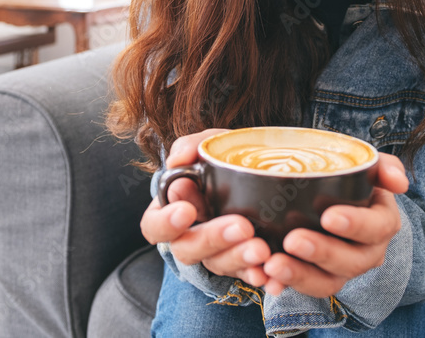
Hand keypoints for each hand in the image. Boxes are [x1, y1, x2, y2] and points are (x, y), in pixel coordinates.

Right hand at [139, 129, 272, 286]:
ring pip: (218, 264)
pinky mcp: (240, 266)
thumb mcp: (209, 146)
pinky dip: (257, 276)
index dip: (166, 222)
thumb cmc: (224, 161)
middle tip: (242, 227)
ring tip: (261, 249)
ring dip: (238, 258)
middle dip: (213, 239)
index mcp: (171, 210)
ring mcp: (214, 254)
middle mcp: (189, 237)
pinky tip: (270, 275)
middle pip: (188, 249)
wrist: (261, 176)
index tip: (187, 210)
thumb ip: (191, 146)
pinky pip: (245, 277)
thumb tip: (178, 160)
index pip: (155, 225)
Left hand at [260, 153, 408, 297]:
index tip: (329, 216)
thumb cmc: (349, 179)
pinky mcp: (319, 279)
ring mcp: (343, 270)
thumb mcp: (367, 166)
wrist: (328, 196)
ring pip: (327, 282)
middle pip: (351, 262)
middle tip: (292, 240)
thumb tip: (399, 182)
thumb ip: (384, 167)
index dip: (356, 225)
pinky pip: (303, 288)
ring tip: (272, 265)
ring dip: (299, 276)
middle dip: (322, 253)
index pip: (377, 227)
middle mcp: (367, 252)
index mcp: (382, 222)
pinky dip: (284, 286)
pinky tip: (265, 280)